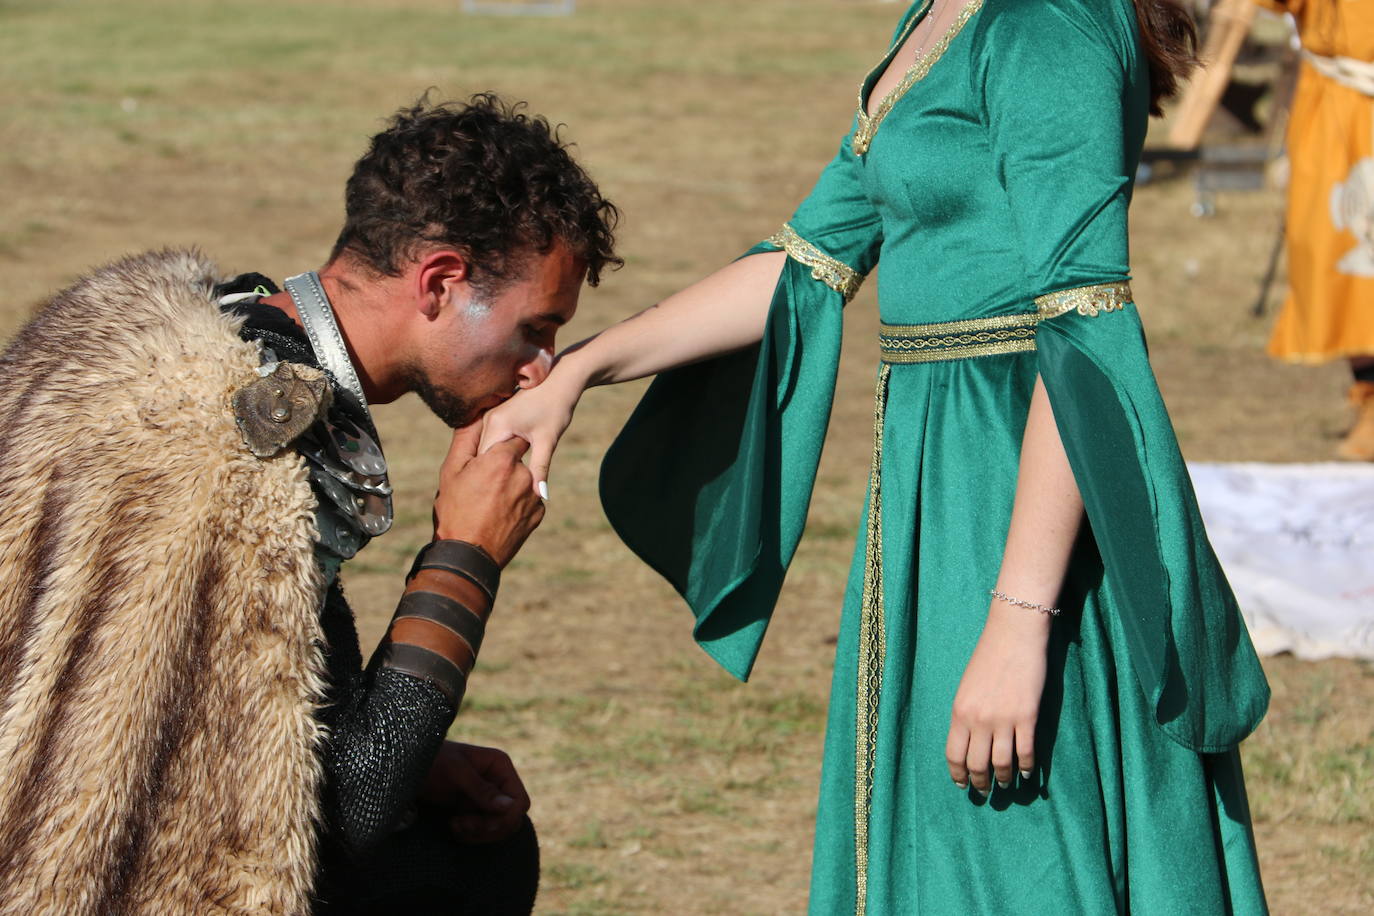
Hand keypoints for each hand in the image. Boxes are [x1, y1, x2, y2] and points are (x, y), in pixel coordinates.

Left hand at [421, 741, 531, 843]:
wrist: (406, 766)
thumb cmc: (431, 761)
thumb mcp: (456, 772)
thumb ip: (482, 790)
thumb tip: (510, 806)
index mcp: (500, 766)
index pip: (519, 801)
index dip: (506, 818)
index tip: (482, 824)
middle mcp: (498, 782)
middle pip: (512, 819)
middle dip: (489, 827)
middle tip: (463, 824)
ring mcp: (487, 798)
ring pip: (499, 829)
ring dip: (478, 833)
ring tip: (454, 825)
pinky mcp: (474, 810)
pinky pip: (483, 832)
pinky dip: (469, 835)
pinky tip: (452, 826)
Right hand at [432, 422, 544, 566]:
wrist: (470, 555)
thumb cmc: (455, 511)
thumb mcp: (452, 472)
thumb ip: (466, 439)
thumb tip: (474, 415)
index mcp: (502, 459)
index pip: (512, 436)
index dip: (499, 445)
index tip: (490, 454)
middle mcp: (523, 474)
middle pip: (518, 459)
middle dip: (505, 466)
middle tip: (485, 484)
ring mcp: (533, 495)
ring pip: (523, 479)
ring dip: (511, 485)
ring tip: (490, 501)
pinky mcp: (538, 513)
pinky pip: (528, 499)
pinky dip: (518, 502)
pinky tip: (500, 513)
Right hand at [478, 364, 583, 496]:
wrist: (562, 378)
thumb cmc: (557, 407)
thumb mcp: (548, 441)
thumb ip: (541, 468)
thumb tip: (541, 496)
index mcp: (496, 424)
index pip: (483, 460)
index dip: (488, 480)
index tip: (494, 499)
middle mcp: (488, 419)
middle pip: (482, 456)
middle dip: (489, 475)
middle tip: (497, 499)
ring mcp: (491, 417)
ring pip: (486, 449)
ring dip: (492, 466)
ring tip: (499, 488)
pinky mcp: (497, 417)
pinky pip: (492, 442)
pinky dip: (498, 456)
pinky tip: (507, 469)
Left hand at [945, 602, 1050, 792]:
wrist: (1013, 635)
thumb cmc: (989, 657)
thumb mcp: (967, 687)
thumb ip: (966, 715)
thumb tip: (970, 743)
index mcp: (959, 712)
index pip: (954, 755)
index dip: (958, 775)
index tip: (963, 786)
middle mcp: (978, 720)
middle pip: (977, 765)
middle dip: (980, 784)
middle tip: (985, 793)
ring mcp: (1004, 720)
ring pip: (1002, 764)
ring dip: (1004, 779)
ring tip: (1006, 784)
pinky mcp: (1027, 717)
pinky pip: (1026, 753)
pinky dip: (1027, 768)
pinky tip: (1028, 774)